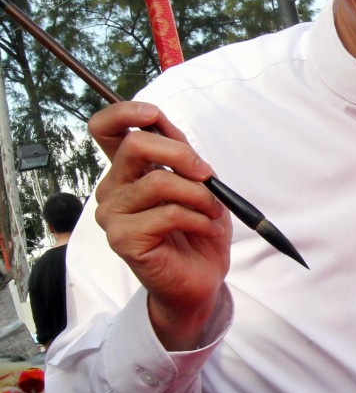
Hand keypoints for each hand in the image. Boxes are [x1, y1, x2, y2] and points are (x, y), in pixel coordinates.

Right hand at [89, 101, 231, 350]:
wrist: (200, 278)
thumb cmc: (197, 228)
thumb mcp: (196, 181)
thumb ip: (178, 151)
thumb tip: (162, 120)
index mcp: (127, 171)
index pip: (105, 129)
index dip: (124, 113)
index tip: (154, 115)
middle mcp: (113, 189)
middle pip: (136, 145)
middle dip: (182, 154)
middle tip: (208, 175)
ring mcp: (113, 215)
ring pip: (159, 181)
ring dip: (199, 194)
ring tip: (213, 211)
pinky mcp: (123, 239)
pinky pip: (168, 213)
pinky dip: (199, 218)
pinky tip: (207, 229)